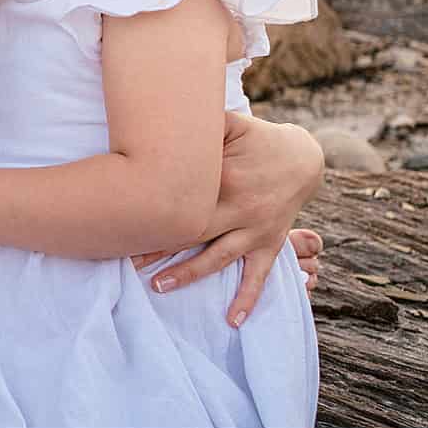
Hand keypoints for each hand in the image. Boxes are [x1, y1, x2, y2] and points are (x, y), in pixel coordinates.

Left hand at [142, 115, 323, 326]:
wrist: (304, 157)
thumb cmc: (258, 138)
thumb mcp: (232, 124)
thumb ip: (203, 121)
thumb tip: (165, 106)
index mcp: (225, 179)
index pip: (183, 197)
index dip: (153, 209)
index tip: (123, 220)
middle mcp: (239, 208)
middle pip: (192, 231)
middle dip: (159, 247)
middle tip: (127, 261)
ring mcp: (255, 229)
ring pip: (218, 257)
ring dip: (189, 274)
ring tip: (158, 287)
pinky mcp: (269, 243)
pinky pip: (259, 276)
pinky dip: (247, 299)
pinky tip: (232, 321)